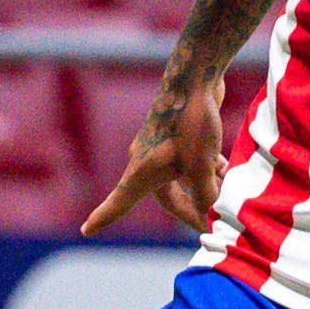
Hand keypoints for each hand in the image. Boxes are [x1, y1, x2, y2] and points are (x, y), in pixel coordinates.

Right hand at [83, 73, 225, 235]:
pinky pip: (188, 161)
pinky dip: (204, 168)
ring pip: (181, 177)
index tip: (86, 230)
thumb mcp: (201, 166)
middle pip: (166, 196)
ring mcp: (161, 145)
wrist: (195, 78)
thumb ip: (205, 196)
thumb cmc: (192, 124)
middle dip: (188, 208)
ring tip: (223, 187)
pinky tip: (223, 166)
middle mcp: (146, 159)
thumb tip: (210, 214)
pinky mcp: (177, 133)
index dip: (103, 217)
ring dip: (201, 187)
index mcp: (142, 171)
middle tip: (208, 221)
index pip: (119, 202)